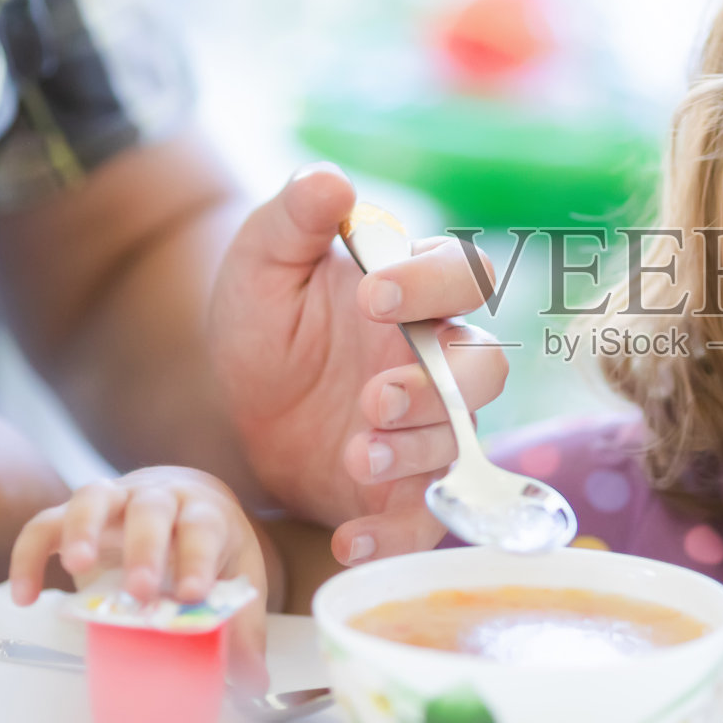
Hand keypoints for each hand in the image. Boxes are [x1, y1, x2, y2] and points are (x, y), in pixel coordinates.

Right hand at [7, 466, 269, 694]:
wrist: (186, 500)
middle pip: (151, 508)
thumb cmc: (212, 546)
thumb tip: (252, 686)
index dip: (197, 558)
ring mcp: (116, 499)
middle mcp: (161, 496)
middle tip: (140, 592)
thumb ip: (243, 629)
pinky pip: (45, 523)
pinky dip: (29, 553)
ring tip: (76, 568)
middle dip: (144, 548)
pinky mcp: (76, 512)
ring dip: (83, 528)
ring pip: (95, 496)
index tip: (193, 594)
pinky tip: (23, 596)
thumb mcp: (238, 578)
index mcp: (204, 513)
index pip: (203, 528)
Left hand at [208, 163, 506, 564]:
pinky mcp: (404, 490)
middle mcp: (436, 360)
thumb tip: (328, 179)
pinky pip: (424, 519)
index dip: (432, 284)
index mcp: (414, 294)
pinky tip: (347, 543)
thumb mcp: (260, 266)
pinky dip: (394, 537)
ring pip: (462, 439)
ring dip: (418, 449)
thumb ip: (291, 220)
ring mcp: (428, 427)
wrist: (237, 407)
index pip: (460, 274)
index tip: (374, 296)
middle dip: (440, 385)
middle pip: (486, 367)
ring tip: (357, 453)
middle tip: (374, 396)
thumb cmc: (266, 323)